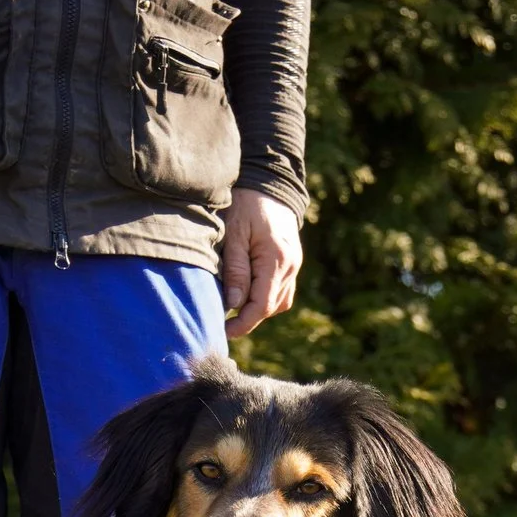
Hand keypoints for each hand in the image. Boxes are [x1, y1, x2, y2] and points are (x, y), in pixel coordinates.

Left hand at [219, 187, 302, 337]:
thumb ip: (235, 270)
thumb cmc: (246, 205)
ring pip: (278, 303)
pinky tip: (248, 295)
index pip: (261, 305)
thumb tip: (233, 304)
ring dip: (257, 310)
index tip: (223, 331)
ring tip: (233, 310)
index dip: (243, 323)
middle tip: (222, 324)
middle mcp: (290, 266)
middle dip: (247, 319)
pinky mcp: (292, 264)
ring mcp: (294, 266)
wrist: (270, 185)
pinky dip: (265, 299)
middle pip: (270, 307)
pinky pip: (281, 292)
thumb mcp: (234, 234)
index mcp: (276, 260)